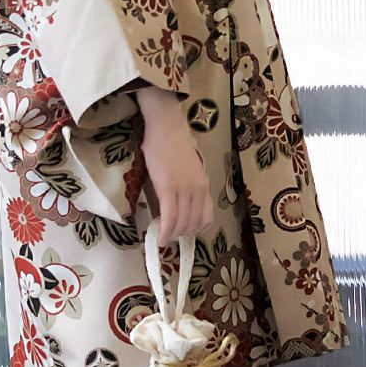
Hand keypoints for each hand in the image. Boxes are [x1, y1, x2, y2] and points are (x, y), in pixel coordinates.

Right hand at [136, 85, 212, 244]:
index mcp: (204, 184)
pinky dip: (164, 231)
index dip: (196, 230)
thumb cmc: (174, 142)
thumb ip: (188, 184)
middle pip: (193, 223)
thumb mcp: (188, 167)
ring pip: (182, 223)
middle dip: (182, 235)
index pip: (206, 217)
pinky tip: (159, 239)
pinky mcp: (168, 188)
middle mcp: (198, 190)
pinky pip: (169, 217)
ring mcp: (184, 190)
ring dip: (172, 235)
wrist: (166, 128)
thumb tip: (179, 199)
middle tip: (169, 238)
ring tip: (163, 238)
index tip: (184, 233)